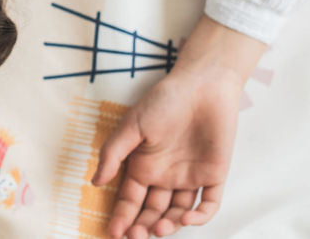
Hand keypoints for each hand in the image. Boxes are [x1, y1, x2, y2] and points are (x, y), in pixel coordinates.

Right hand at [91, 64, 242, 237]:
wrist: (202, 85)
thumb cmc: (164, 100)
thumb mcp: (132, 125)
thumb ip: (113, 153)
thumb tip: (95, 182)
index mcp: (143, 165)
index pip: (130, 199)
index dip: (121, 216)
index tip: (112, 232)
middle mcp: (165, 176)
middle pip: (152, 211)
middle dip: (142, 227)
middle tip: (135, 236)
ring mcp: (190, 177)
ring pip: (178, 213)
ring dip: (168, 225)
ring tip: (157, 230)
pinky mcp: (214, 175)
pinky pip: (209, 204)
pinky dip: (199, 216)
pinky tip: (186, 219)